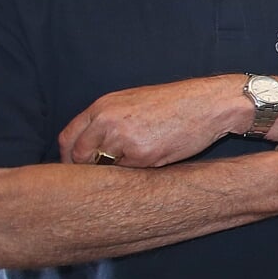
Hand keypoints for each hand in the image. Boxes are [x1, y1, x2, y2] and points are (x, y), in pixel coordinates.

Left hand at [59, 77, 248, 168]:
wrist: (208, 103)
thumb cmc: (176, 104)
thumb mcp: (134, 103)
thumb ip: (109, 121)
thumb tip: (92, 146)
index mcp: (103, 106)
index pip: (68, 138)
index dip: (69, 157)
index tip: (76, 168)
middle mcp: (107, 121)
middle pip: (79, 157)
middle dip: (88, 169)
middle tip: (102, 176)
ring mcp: (123, 139)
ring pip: (104, 168)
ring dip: (116, 170)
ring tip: (139, 162)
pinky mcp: (142, 155)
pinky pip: (129, 173)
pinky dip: (138, 171)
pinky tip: (157, 158)